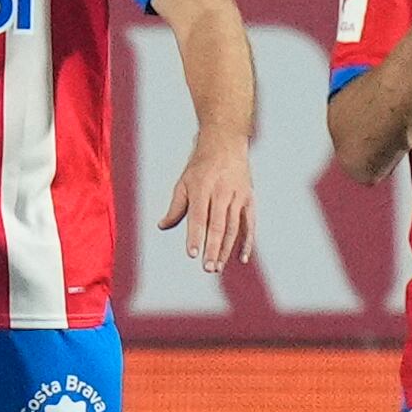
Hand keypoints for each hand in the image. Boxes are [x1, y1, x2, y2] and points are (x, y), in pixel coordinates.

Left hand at [159, 134, 254, 273]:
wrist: (225, 142)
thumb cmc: (200, 165)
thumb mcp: (183, 182)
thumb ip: (175, 207)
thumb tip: (162, 226)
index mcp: (201, 188)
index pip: (198, 217)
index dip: (195, 236)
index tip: (192, 254)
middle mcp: (221, 192)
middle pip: (217, 225)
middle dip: (212, 248)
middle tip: (207, 268)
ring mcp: (237, 195)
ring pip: (233, 227)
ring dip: (226, 249)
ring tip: (217, 267)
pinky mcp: (249, 198)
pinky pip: (250, 223)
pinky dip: (247, 241)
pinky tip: (242, 258)